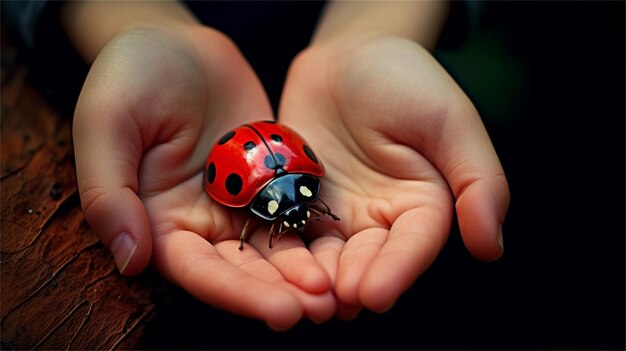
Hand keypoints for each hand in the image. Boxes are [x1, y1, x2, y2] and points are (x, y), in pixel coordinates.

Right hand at [73, 25, 333, 328]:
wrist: (176, 42)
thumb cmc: (130, 75)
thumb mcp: (107, 121)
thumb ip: (109, 191)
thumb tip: (130, 260)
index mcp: (157, 220)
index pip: (197, 270)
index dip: (237, 293)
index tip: (280, 310)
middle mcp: (200, 220)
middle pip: (241, 268)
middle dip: (279, 291)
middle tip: (322, 306)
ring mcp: (237, 201)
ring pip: (273, 245)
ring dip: (304, 269)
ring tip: (338, 289)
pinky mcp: (266, 180)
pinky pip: (292, 207)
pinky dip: (315, 229)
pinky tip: (343, 245)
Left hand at [279, 34, 509, 315]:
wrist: (347, 56)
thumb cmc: (405, 80)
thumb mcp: (451, 120)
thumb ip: (478, 179)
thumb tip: (490, 245)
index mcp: (423, 203)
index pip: (413, 245)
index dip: (396, 271)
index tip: (375, 294)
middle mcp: (380, 216)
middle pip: (368, 258)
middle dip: (351, 281)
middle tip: (332, 302)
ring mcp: (336, 211)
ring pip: (326, 252)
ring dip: (315, 276)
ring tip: (302, 296)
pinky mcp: (297, 200)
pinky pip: (288, 227)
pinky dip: (282, 247)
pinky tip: (272, 265)